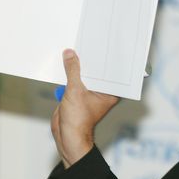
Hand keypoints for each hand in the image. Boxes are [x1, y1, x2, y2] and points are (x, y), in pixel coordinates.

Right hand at [51, 49, 118, 166]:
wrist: (67, 137)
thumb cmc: (78, 121)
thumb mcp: (75, 91)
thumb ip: (73, 71)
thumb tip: (70, 54)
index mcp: (110, 92)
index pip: (112, 70)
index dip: (109, 57)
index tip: (106, 43)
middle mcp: (103, 91)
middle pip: (98, 71)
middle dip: (92, 60)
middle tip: (88, 41)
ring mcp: (90, 93)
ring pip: (86, 75)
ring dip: (80, 66)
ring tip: (75, 48)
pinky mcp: (78, 95)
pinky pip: (75, 80)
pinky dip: (71, 73)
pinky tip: (66, 62)